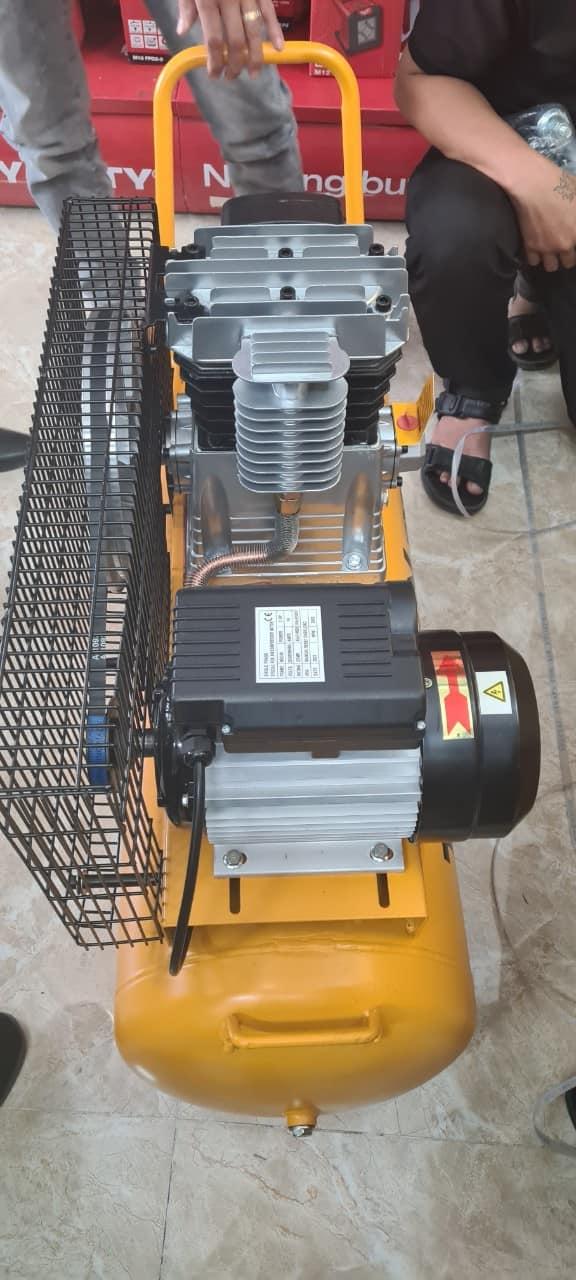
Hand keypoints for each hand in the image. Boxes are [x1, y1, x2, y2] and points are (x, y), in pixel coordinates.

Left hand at [177, 0, 283, 78]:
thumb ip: (186, 6)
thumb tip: (183, 31)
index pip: (213, 39)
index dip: (215, 61)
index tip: (215, 74)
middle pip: (235, 41)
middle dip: (235, 64)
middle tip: (232, 77)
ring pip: (254, 31)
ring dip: (255, 56)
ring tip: (253, 73)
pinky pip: (269, 11)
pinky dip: (275, 31)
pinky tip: (277, 49)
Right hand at [510, 155, 575, 270]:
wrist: (533, 184)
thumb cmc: (560, 184)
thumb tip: (575, 216)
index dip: (575, 246)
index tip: (572, 240)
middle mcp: (566, 244)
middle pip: (569, 262)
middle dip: (568, 255)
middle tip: (564, 244)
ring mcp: (547, 248)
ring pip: (551, 267)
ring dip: (552, 259)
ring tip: (550, 250)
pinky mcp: (531, 246)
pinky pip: (533, 261)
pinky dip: (535, 256)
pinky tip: (536, 248)